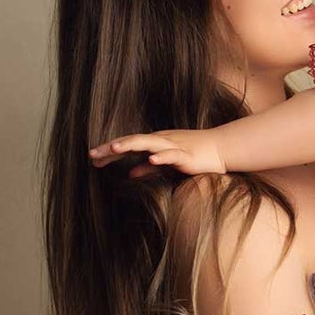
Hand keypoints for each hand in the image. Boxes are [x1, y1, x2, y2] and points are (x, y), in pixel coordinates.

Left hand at [89, 129, 225, 174]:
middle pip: (131, 142)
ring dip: (130, 145)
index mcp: (155, 143)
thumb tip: (130, 173)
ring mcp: (172, 146)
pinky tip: (150, 159)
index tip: (93, 159)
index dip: (110, 151)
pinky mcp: (186, 154)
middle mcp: (160, 141)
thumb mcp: (167, 163)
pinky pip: (172, 155)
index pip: (128, 145)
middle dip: (111, 148)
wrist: (222, 148)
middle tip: (92, 155)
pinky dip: (161, 156)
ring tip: (113, 149)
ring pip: (148, 143)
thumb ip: (149, 168)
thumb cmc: (195, 155)